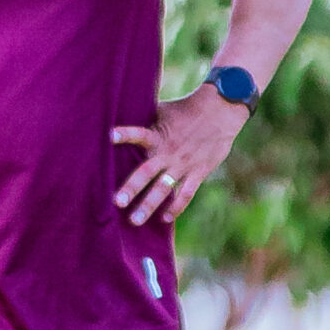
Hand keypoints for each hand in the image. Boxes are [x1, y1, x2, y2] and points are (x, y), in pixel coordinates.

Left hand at [111, 86, 250, 226]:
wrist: (220, 111)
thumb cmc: (187, 109)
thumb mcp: (164, 110)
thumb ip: (147, 119)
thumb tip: (123, 111)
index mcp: (159, 134)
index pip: (139, 134)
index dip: (125, 134)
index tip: (110, 136)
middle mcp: (168, 152)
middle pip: (147, 172)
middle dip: (132, 188)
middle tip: (118, 202)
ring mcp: (183, 164)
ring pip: (163, 188)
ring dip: (149, 205)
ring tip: (135, 220)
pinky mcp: (198, 172)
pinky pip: (186, 193)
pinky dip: (176, 207)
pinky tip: (165, 219)